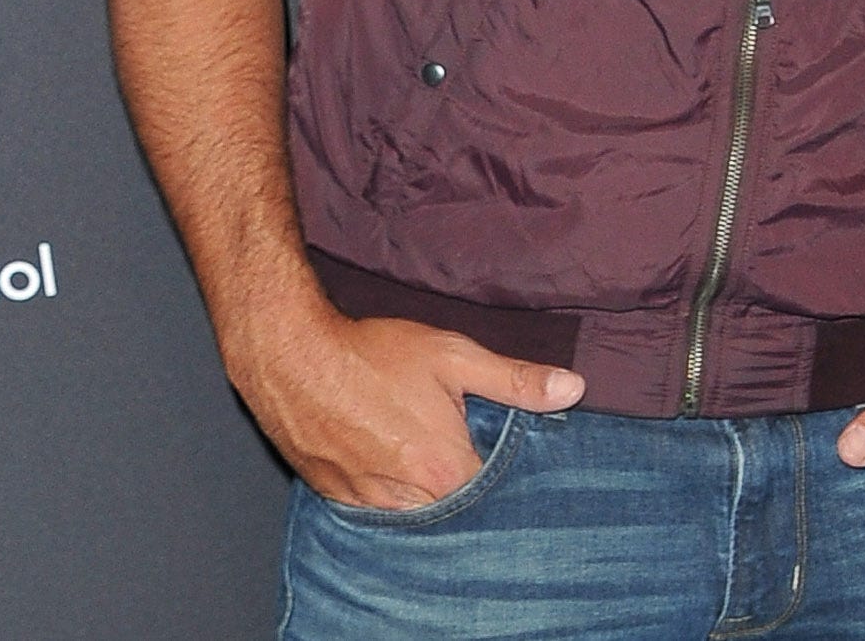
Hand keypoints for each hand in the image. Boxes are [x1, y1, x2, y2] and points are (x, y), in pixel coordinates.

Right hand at [225, 300, 583, 509]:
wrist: (291, 355)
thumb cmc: (374, 353)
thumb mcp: (455, 356)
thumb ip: (515, 380)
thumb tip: (573, 390)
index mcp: (440, 467)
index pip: (491, 491)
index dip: (501, 469)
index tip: (502, 449)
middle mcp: (403, 496)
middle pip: (451, 505)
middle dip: (463, 482)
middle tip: (461, 444)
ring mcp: (363, 500)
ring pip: (411, 511)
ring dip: (425, 490)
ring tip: (427, 450)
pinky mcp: (333, 495)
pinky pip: (374, 507)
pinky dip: (389, 490)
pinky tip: (392, 458)